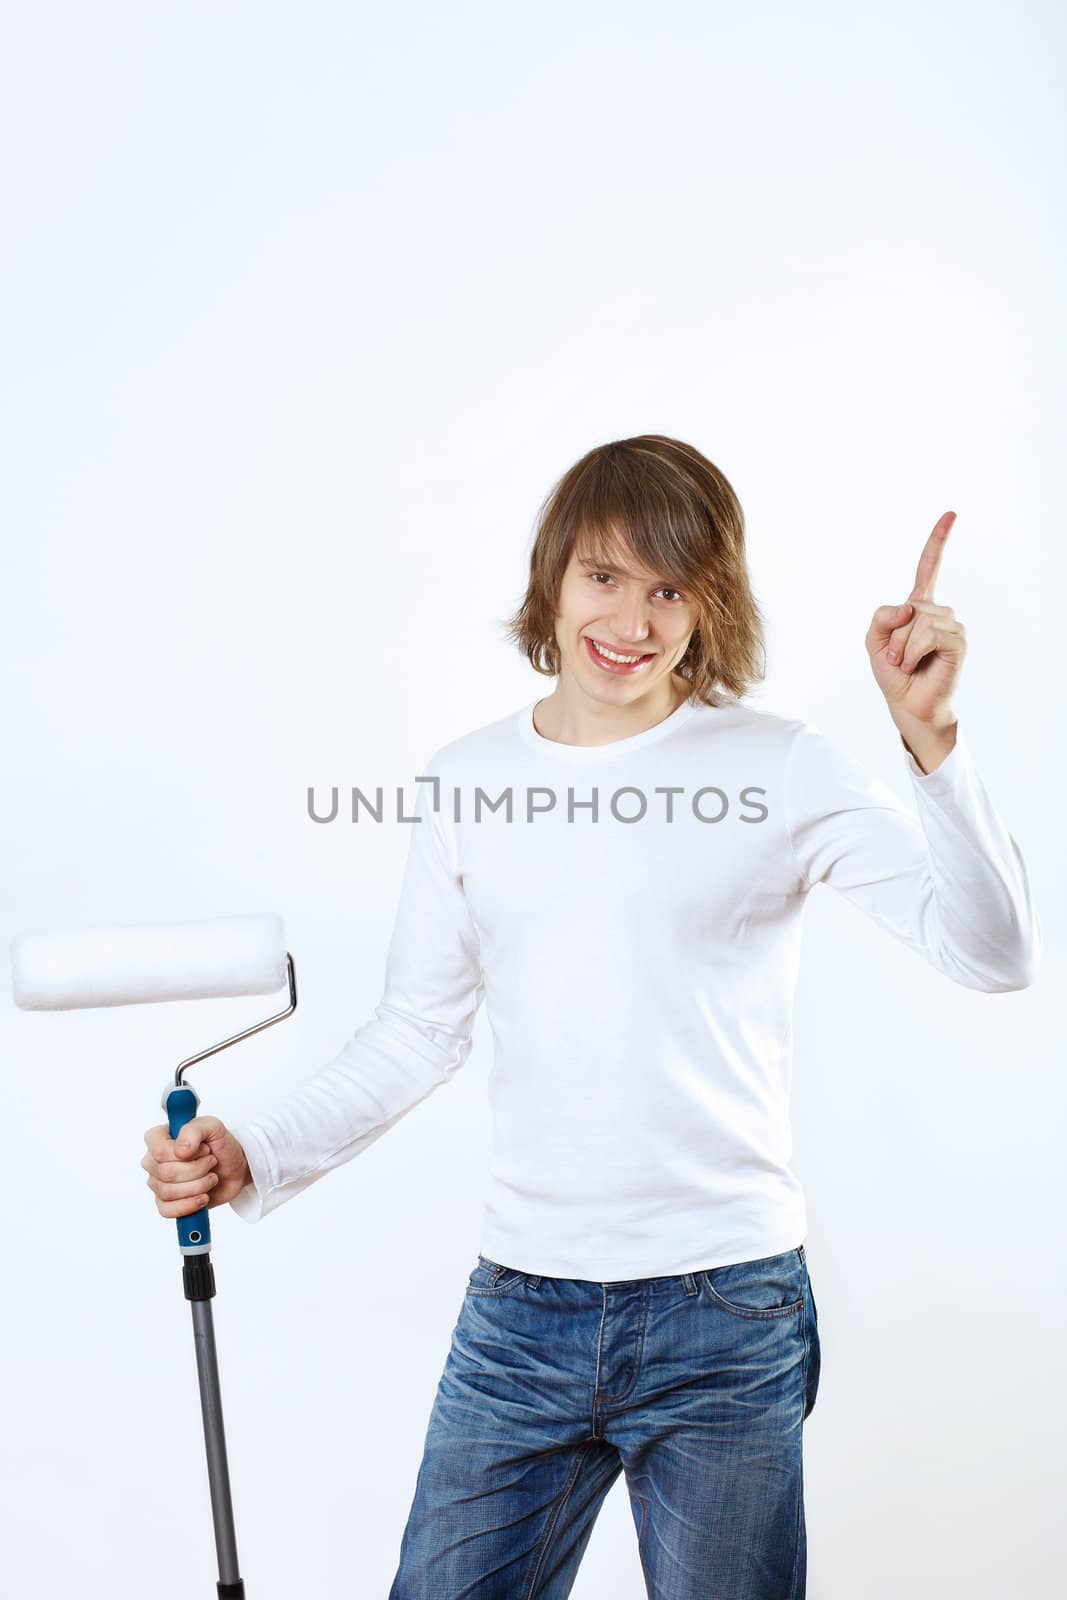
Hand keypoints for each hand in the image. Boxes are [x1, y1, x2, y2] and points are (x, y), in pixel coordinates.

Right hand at [141, 1114, 250, 1217]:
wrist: (235, 1169)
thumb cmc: (221, 1145)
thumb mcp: (213, 1127)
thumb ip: (194, 1130)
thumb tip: (180, 1151)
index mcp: (159, 1138)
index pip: (159, 1151)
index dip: (184, 1154)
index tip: (205, 1149)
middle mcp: (153, 1160)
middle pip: (166, 1173)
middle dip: (197, 1170)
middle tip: (212, 1162)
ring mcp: (158, 1182)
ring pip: (167, 1192)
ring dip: (197, 1186)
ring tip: (211, 1178)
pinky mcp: (166, 1202)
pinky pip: (166, 1210)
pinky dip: (189, 1205)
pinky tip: (203, 1197)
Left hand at [865, 511, 966, 727]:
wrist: (907, 704)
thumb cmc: (894, 673)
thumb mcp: (874, 641)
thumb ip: (881, 616)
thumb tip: (910, 607)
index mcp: (918, 606)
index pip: (929, 567)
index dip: (938, 540)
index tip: (951, 514)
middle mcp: (938, 611)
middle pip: (907, 606)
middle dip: (893, 636)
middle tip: (897, 659)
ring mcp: (950, 624)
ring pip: (916, 620)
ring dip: (902, 647)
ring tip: (907, 664)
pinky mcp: (957, 641)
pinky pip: (928, 633)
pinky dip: (912, 652)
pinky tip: (916, 665)